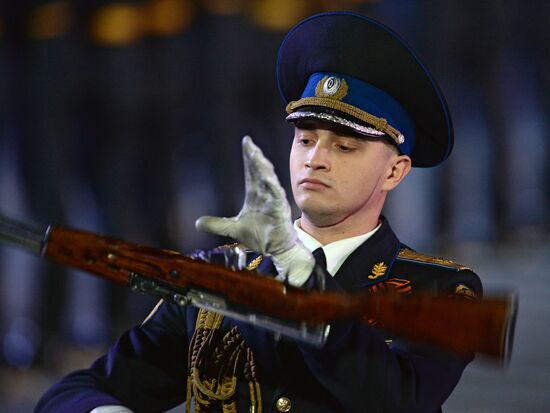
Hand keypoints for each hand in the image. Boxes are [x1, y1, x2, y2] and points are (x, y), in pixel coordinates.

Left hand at [195, 136, 313, 285]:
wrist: (277, 250)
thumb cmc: (261, 235)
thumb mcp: (233, 229)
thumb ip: (216, 224)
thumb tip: (197, 223)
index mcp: (256, 195)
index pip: (251, 172)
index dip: (248, 157)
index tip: (246, 142)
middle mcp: (265, 195)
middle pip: (259, 172)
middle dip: (255, 157)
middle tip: (249, 143)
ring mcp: (273, 201)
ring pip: (269, 180)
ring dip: (263, 168)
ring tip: (256, 155)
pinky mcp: (279, 211)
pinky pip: (276, 196)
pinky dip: (272, 186)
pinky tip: (267, 178)